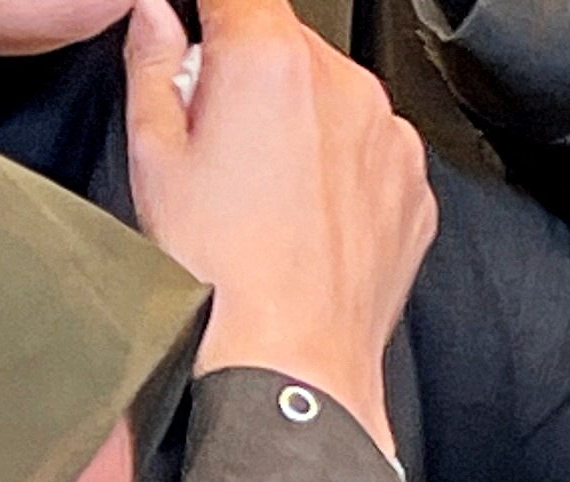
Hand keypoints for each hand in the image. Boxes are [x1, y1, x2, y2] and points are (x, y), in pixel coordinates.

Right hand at [122, 0, 433, 450]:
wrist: (291, 359)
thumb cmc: (222, 269)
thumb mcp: (155, 151)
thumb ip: (152, 63)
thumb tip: (155, 20)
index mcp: (272, 59)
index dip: (213, 13)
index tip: (200, 36)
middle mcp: (346, 89)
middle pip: (290, 43)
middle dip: (253, 70)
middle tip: (222, 133)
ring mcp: (390, 141)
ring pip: (335, 98)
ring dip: (303, 119)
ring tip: (266, 187)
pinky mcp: (416, 190)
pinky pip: (372, 152)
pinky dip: (343, 166)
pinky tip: (306, 213)